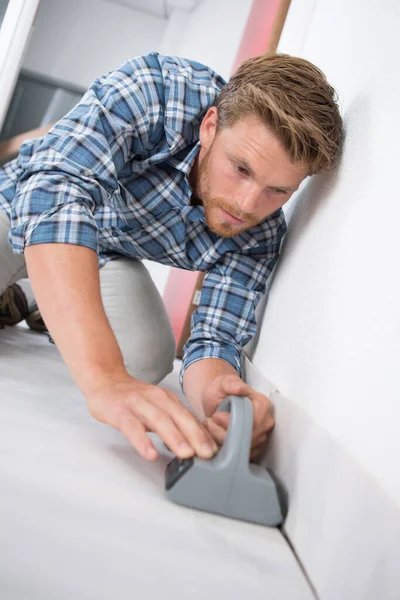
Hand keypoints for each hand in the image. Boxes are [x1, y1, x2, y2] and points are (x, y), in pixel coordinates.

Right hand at [86, 372, 218, 461]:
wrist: (105, 380)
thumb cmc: (133, 397)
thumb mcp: (157, 406)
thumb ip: (173, 422)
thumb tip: (196, 443)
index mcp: (167, 399)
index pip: (189, 417)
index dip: (203, 434)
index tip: (215, 450)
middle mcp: (155, 399)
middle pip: (179, 417)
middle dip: (195, 436)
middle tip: (208, 453)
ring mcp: (137, 404)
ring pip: (159, 420)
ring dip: (174, 437)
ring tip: (186, 454)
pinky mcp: (120, 412)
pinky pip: (132, 427)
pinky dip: (142, 441)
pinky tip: (150, 453)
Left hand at [202, 374, 273, 460]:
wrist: (217, 402)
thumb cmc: (220, 392)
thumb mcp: (222, 383)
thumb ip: (231, 384)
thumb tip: (240, 388)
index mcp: (263, 405)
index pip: (253, 422)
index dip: (232, 422)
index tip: (217, 416)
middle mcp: (266, 422)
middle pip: (247, 437)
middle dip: (224, 432)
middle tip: (210, 421)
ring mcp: (261, 437)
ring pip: (241, 448)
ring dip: (222, 439)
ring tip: (211, 426)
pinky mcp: (252, 448)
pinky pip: (239, 455)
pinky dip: (225, 448)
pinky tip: (216, 436)